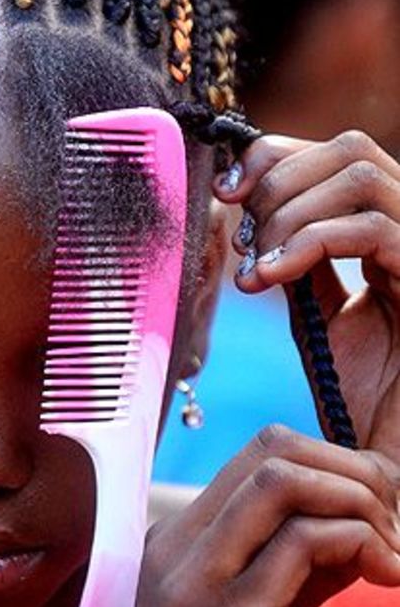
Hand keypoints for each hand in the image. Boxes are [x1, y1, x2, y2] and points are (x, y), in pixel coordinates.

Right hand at [120, 428, 399, 606]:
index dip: (332, 464)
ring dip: (357, 502)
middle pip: (272, 450)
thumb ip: (296, 564)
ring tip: (389, 552)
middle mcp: (179, 545)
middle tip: (392, 521)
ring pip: (282, 481)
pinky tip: (383, 576)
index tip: (375, 506)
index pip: (261, 452)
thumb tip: (360, 525)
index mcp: (177, 538)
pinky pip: (301, 544)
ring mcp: (197, 579)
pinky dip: (357, 544)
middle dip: (350, 472)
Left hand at [215, 129, 399, 460]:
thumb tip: (248, 205)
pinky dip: (310, 243)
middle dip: (279, 177)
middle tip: (242, 236)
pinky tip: (270, 279)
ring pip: (362, 176)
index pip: (338, 153)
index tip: (224, 190)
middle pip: (351, 148)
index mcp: (391, 229)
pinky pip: (375, 229)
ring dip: (290, 212)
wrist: (393, 459)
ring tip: (257, 266)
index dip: (277, 155)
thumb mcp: (317, 310)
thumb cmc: (363, 393)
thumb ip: (296, 255)